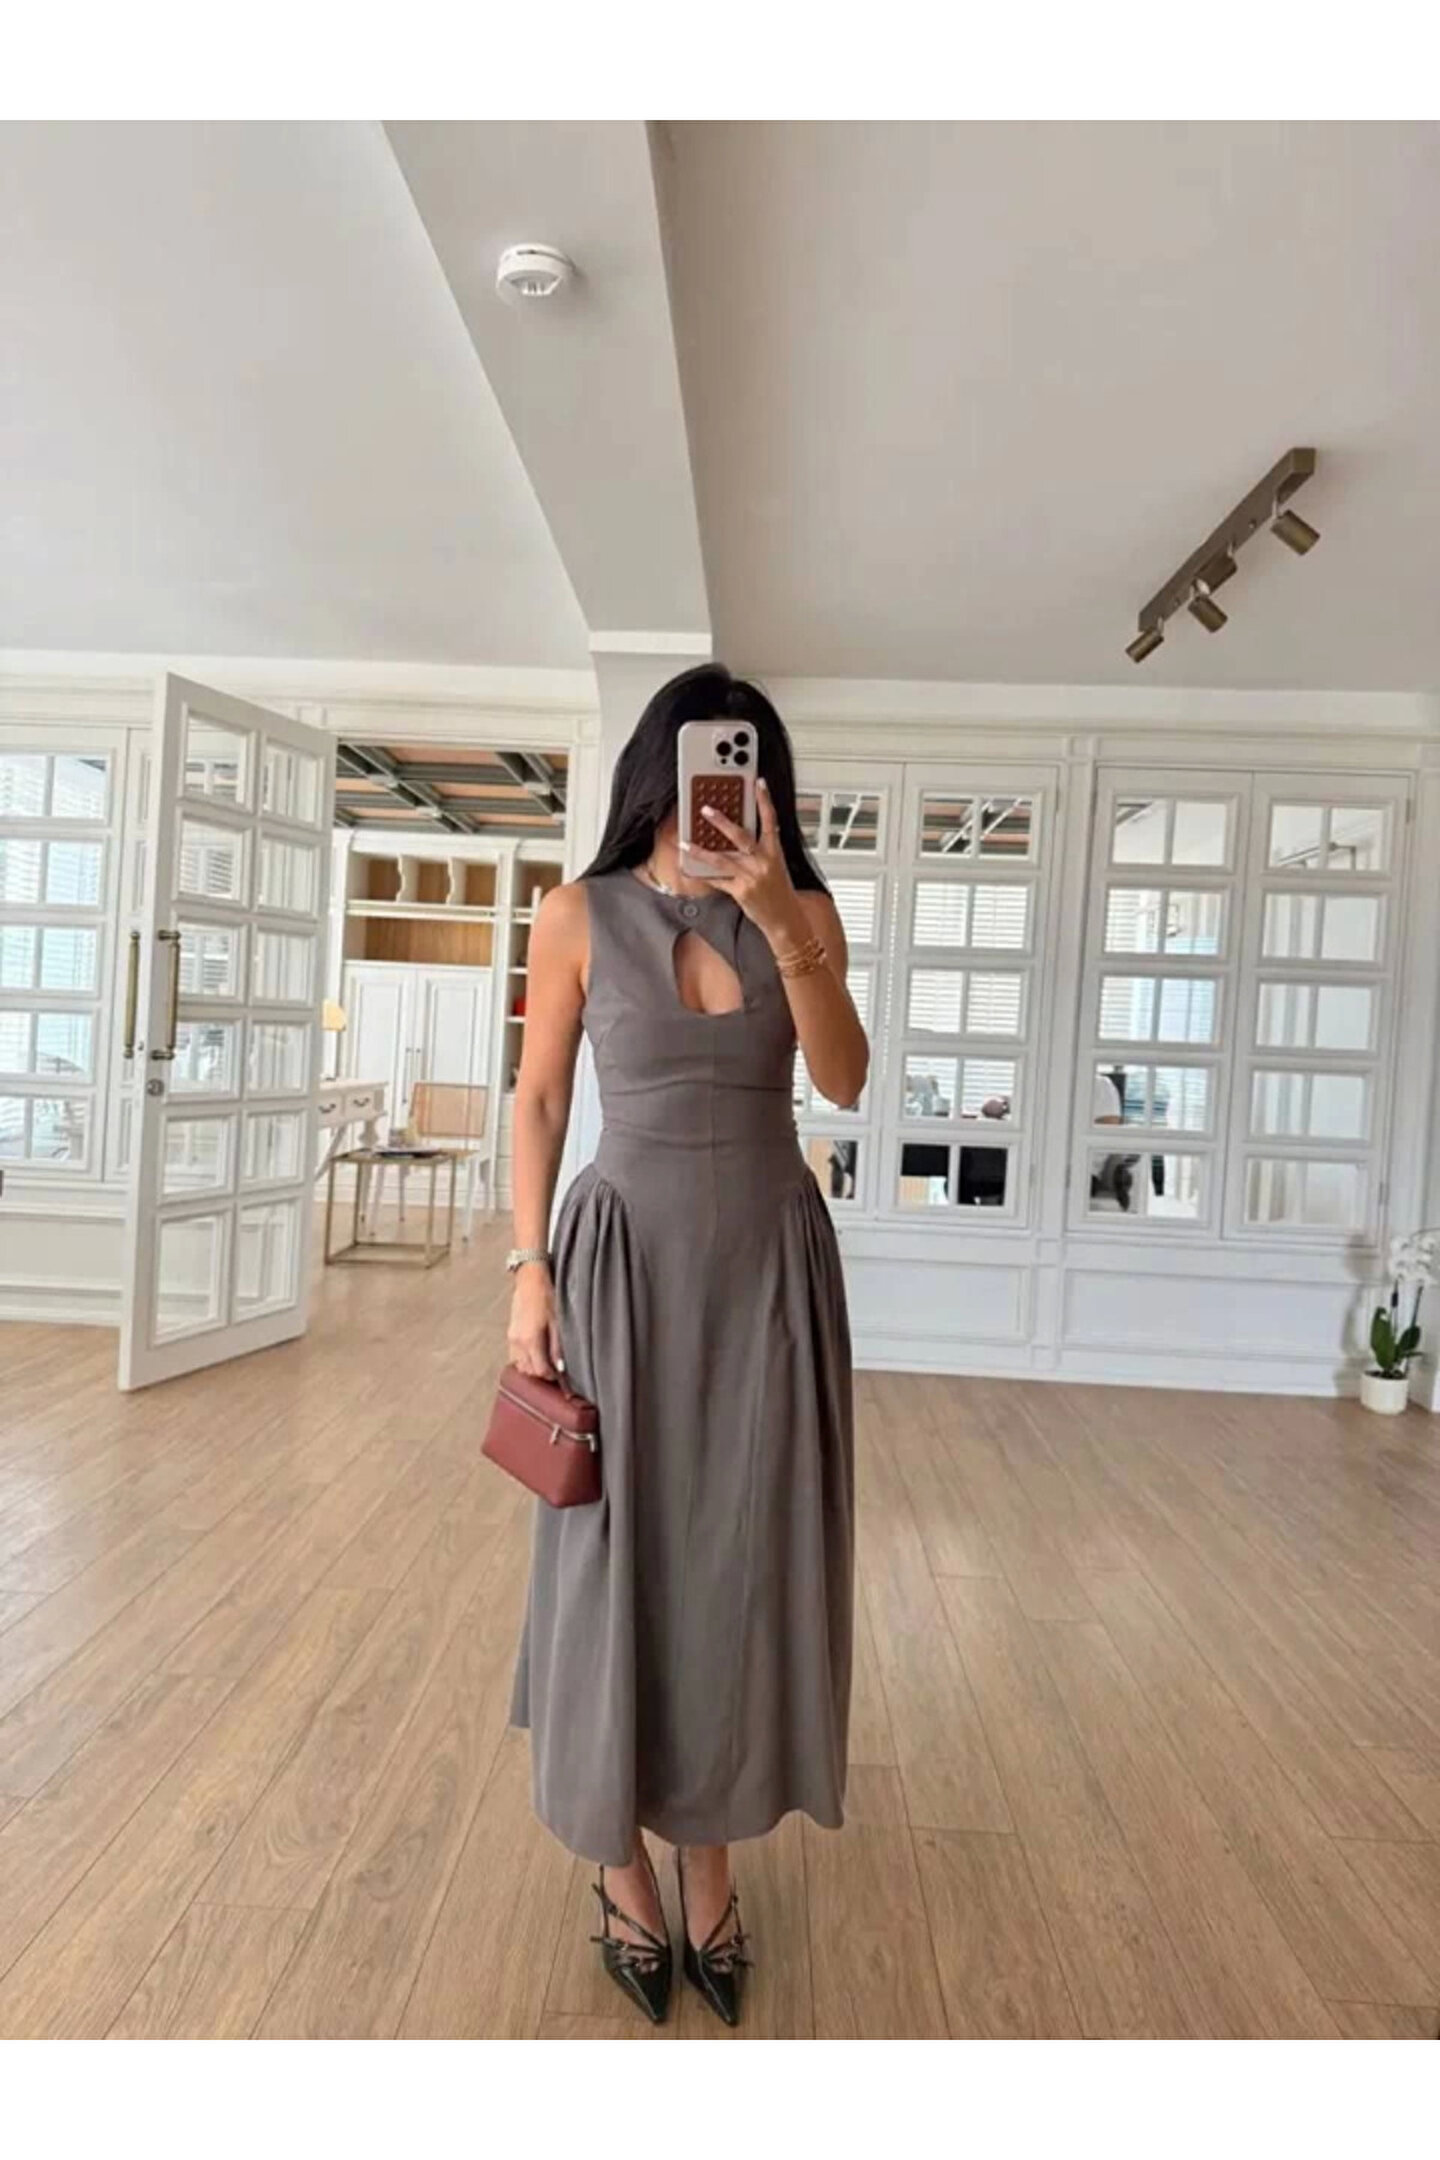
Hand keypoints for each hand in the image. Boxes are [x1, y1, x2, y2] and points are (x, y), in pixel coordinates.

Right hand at [507, 1265, 563, 1380]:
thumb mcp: (557, 1323)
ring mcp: (511, 1338)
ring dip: (531, 1368)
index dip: (551, 1376)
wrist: (530, 1280)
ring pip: (520, 1365)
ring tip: (545, 1362)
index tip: (560, 1375)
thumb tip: (560, 1367)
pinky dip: (524, 1359)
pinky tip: (535, 1353)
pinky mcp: (510, 1334)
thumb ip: (557, 1348)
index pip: (539, 1370)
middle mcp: (518, 1342)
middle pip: (528, 1371)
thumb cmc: (546, 1297)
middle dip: (541, 1374)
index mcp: (530, 1340)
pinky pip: (515, 1356)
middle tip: (554, 1370)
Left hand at [686, 778, 805, 946]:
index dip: (765, 800)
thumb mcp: (777, 865)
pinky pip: (717, 880)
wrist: (785, 919)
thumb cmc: (781, 892)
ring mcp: (750, 877)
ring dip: (700, 850)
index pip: (771, 821)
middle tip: (705, 809)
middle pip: (740, 836)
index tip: (758, 783)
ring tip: (685, 842)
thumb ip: (763, 849)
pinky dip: (703, 874)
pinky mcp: (740, 891)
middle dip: (721, 821)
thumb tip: (744, 834)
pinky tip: (690, 868)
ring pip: (721, 859)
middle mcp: (762, 863)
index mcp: (774, 852)